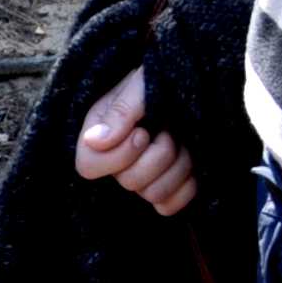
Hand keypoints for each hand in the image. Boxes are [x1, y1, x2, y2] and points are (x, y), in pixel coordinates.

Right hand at [74, 66, 197, 215]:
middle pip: (129, 182)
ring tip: (183, 141)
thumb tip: (94, 141)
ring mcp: (143, 176)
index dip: (119, 156)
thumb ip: (121, 109)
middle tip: (169, 130)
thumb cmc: (162, 76)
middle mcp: (118, 160)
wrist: (191, 79)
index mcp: (101, 133)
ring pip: (154, 195)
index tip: (143, 132)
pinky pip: (169, 206)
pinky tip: (193, 164)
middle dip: (159, 154)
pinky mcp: (167, 187)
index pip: (88, 166)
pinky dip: (185, 187)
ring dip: (177, 166)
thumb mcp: (141, 82)